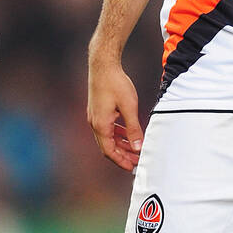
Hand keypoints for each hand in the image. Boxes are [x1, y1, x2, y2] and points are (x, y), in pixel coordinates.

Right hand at [87, 54, 143, 170]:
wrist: (103, 65)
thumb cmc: (116, 83)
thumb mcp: (129, 107)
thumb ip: (133, 128)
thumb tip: (137, 146)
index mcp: (101, 125)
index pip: (109, 151)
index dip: (121, 161)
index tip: (132, 167)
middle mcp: (95, 123)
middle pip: (108, 146)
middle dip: (123, 155)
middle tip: (137, 161)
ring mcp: (95, 116)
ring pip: (108, 137)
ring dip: (121, 144)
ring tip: (135, 149)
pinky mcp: (98, 110)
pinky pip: (107, 128)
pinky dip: (118, 134)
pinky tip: (128, 134)